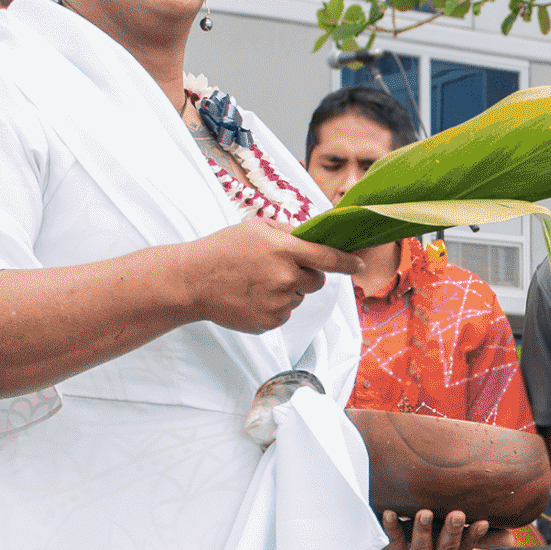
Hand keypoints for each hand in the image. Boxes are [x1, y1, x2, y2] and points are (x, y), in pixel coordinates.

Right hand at [186, 221, 360, 335]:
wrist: (192, 281)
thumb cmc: (223, 250)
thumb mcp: (257, 227)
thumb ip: (290, 233)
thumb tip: (315, 239)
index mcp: (285, 250)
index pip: (329, 258)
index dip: (347, 262)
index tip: (358, 264)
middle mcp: (285, 278)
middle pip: (317, 282)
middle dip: (306, 276)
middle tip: (281, 269)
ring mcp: (278, 303)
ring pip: (298, 298)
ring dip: (287, 291)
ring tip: (256, 282)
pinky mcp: (269, 322)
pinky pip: (283, 313)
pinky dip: (273, 307)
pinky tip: (251, 297)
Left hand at [372, 509, 472, 549]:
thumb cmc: (428, 541)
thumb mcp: (453, 539)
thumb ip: (480, 538)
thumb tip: (513, 538)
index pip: (467, 546)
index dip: (474, 536)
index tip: (482, 522)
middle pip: (446, 549)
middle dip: (452, 532)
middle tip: (457, 514)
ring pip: (421, 548)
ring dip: (424, 530)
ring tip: (425, 513)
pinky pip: (394, 540)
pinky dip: (392, 526)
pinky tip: (390, 513)